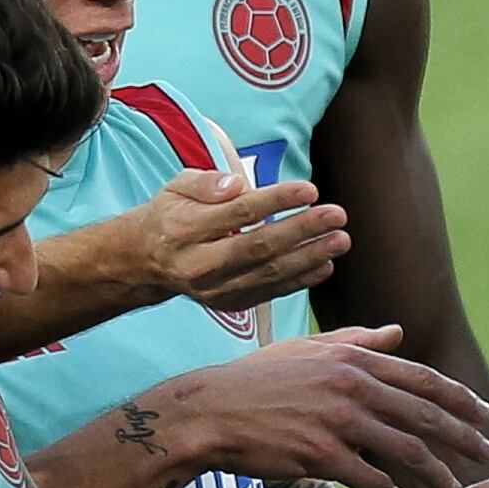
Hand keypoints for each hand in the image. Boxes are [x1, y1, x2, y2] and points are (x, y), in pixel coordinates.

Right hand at [134, 164, 349, 314]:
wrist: (148, 262)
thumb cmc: (171, 215)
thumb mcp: (176, 187)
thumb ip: (205, 183)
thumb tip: (236, 185)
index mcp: (184, 230)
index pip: (238, 214)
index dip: (277, 201)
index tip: (310, 190)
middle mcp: (199, 265)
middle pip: (258, 247)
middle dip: (302, 231)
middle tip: (337, 215)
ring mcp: (215, 290)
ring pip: (268, 274)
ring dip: (310, 257)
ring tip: (340, 239)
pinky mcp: (229, 304)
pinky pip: (270, 293)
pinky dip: (301, 280)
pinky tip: (325, 264)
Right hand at [172, 330, 488, 487]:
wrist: (209, 411)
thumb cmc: (257, 380)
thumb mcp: (307, 350)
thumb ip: (357, 341)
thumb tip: (398, 333)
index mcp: (353, 358)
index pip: (421, 378)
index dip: (459, 399)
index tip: (484, 416)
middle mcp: (352, 385)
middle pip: (424, 415)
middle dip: (462, 438)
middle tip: (488, 455)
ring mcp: (337, 420)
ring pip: (406, 451)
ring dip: (437, 474)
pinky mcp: (320, 455)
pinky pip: (373, 481)